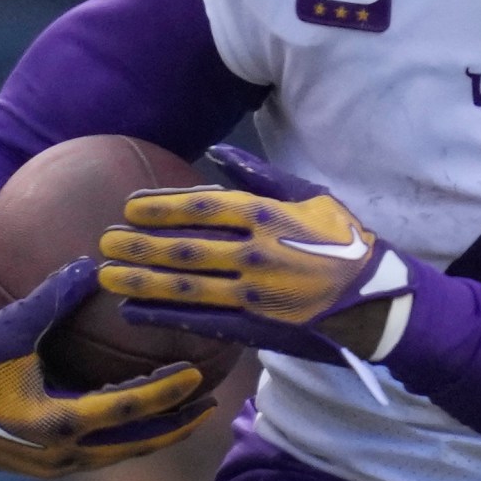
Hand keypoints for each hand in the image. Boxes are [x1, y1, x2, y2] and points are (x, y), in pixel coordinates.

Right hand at [0, 257, 212, 477]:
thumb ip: (50, 298)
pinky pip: (101, 452)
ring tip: (190, 411)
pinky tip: (146, 415)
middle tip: (213, 401)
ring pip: (120, 453)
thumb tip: (93, 263)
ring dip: (156, 434)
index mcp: (53, 421)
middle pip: (135, 443)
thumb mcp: (5, 328)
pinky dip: (128, 435)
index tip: (197, 374)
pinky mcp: (47, 463)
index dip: (165, 393)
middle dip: (176, 424)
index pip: (127, 409)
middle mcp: (58, 452)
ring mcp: (53, 463)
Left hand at [96, 145, 413, 366]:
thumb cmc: (342, 240)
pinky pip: (200, 320)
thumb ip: (260, 175)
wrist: (376, 298)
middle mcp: (257, 254)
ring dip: (140, 281)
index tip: (130, 208)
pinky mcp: (254, 327)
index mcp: (269, 217)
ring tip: (107, 275)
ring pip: (185, 286)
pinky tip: (133, 311)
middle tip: (105, 242)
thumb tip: (217, 153)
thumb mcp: (310, 196)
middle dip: (138, 246)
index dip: (161, 207)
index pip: (202, 208)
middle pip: (184, 248)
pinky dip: (163, 316)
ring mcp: (254, 295)